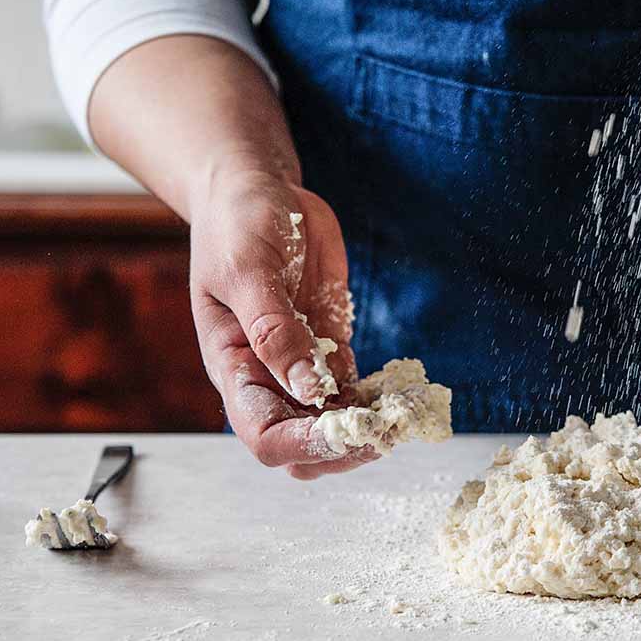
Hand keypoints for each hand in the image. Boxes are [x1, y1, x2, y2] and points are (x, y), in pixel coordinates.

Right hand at [189, 172, 376, 479]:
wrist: (258, 192)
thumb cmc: (236, 225)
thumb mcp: (248, 271)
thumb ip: (274, 332)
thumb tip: (308, 390)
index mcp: (234, 366)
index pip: (264, 435)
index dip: (305, 444)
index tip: (349, 431)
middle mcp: (267, 375)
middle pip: (302, 445)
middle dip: (344, 448)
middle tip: (388, 430)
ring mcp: (301, 362)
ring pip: (333, 423)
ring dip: (369, 427)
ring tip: (406, 414)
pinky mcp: (329, 343)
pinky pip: (355, 389)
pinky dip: (378, 398)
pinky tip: (404, 392)